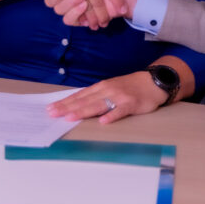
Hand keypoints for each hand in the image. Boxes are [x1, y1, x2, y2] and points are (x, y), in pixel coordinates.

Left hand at [47, 71, 168, 124]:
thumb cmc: (130, 87)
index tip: (51, 108)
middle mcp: (107, 90)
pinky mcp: (131, 103)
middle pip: (85, 100)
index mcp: (101, 87)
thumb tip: (77, 105)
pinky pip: (120, 110)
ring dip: (83, 111)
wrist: (153, 81)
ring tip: (70, 117)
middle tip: (52, 114)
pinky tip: (103, 121)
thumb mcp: (111, 88)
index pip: (79, 95)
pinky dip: (112, 115)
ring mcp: (119, 96)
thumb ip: (96, 96)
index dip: (65, 102)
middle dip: (67, 107)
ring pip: (98, 105)